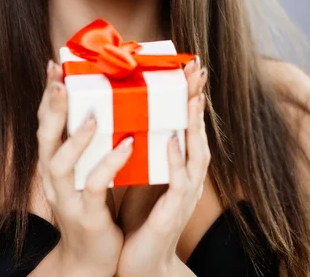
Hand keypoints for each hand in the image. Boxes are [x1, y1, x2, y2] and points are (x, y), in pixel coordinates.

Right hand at [37, 59, 133, 276]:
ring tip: (94, 115)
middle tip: (61, 79)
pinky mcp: (87, 215)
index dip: (48, 94)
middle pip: (45, 137)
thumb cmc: (92, 204)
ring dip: (76, 138)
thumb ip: (88, 140)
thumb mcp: (85, 168)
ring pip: (62, 163)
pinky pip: (96, 187)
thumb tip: (104, 100)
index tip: (54, 65)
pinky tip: (127, 145)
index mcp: (54, 161)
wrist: (91, 258)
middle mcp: (53, 176)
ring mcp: (67, 197)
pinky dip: (109, 164)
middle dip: (53, 106)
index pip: (46, 122)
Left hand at [116, 59, 209, 276]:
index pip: (186, 123)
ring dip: (194, 124)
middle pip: (197, 130)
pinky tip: (171, 139)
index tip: (188, 67)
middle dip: (197, 99)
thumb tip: (127, 112)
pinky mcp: (173, 212)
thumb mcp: (141, 173)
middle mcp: (186, 174)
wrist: (140, 262)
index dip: (188, 95)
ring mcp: (183, 193)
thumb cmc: (141, 215)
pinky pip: (178, 182)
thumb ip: (141, 146)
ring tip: (191, 96)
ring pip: (195, 153)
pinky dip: (177, 160)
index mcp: (178, 163)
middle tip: (197, 69)